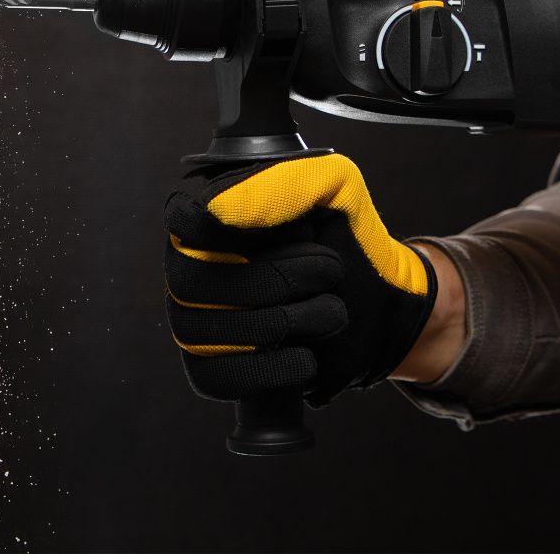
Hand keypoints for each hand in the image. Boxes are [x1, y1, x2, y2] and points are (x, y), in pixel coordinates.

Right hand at [163, 153, 436, 405]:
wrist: (378, 300)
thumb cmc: (345, 236)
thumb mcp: (333, 187)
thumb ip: (285, 181)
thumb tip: (219, 211)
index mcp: (208, 216)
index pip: (182, 219)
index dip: (212, 224)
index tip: (276, 229)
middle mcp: (187, 267)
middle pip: (195, 281)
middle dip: (278, 279)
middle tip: (331, 271)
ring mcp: (192, 321)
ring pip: (209, 331)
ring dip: (289, 322)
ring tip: (332, 312)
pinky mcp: (208, 370)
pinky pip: (219, 377)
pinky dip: (273, 370)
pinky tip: (307, 355)